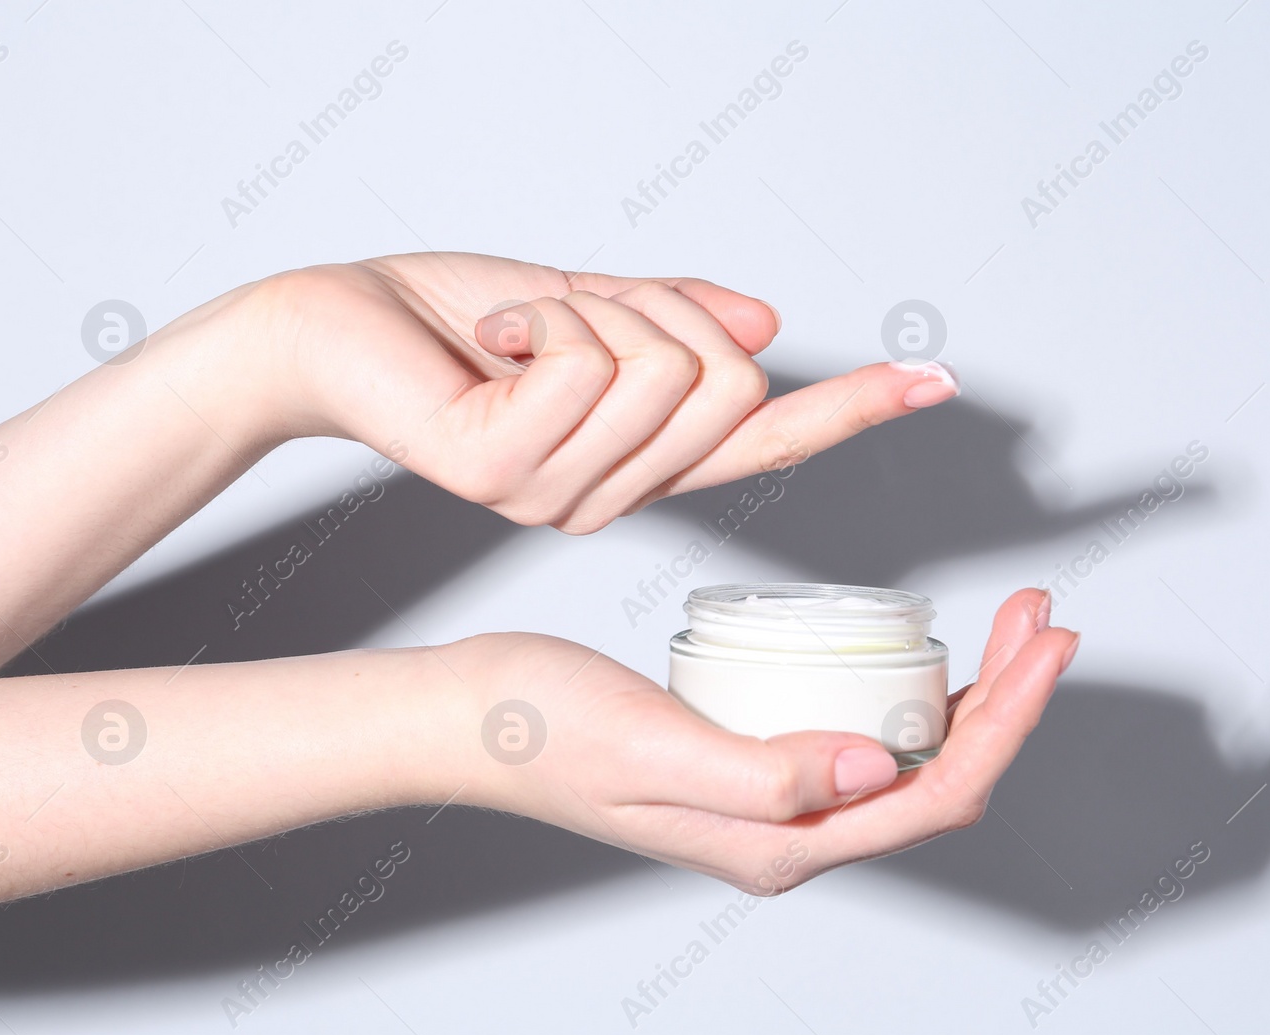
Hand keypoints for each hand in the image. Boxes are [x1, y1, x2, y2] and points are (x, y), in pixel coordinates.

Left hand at [226, 252, 957, 531]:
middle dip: (658, 310)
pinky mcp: (503, 474)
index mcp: (636, 459)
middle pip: (725, 379)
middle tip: (571, 311)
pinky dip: (547, 313)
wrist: (336, 325)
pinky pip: (589, 360)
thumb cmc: (453, 320)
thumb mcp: (588, 302)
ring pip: (661, 366)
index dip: (851, 408)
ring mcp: (558, 497)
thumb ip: (678, 320)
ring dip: (591, 307)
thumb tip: (769, 328)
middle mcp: (609, 494)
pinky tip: (490, 342)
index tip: (934, 382)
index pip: (764, 436)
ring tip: (519, 331)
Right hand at [444, 588, 1075, 892]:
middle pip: (939, 775)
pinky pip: (863, 733)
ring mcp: (774, 798)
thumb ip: (764, 776)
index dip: (1009, 723)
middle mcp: (789, 832)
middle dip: (1010, 700)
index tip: (1046, 643)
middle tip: (1046, 615)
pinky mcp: (755, 755)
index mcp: (778, 844)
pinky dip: (912, 688)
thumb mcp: (652, 750)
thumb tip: (876, 769)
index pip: (934, 794)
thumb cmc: (542, 729)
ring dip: (973, 692)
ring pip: (910, 754)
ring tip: (1009, 620)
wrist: (471, 714)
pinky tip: (925, 647)